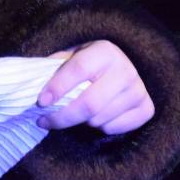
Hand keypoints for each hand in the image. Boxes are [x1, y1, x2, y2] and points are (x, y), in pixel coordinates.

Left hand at [36, 40, 153, 134]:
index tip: (41, 102)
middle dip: (63, 117)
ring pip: (99, 119)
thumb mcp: (70, 57)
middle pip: (90, 103)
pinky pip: (114, 128)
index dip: (58, 87)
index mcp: (105, 51)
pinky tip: (94, 117)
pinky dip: (98, 128)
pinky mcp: (146, 108)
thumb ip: (54, 67)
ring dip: (80, 123)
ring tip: (71, 115)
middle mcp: (126, 69)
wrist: (121, 69)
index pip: (79, 69)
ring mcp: (138, 90)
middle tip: (44, 121)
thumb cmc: (87, 64)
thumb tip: (33, 84)